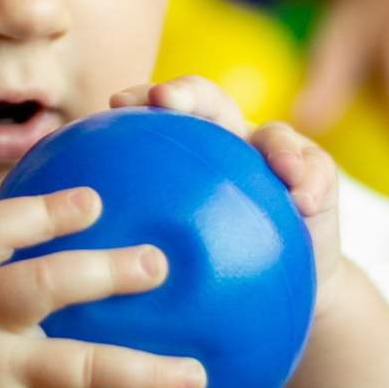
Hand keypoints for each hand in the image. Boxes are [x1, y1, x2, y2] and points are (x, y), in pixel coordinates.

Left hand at [110, 74, 344, 311]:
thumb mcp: (167, 252)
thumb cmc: (210, 270)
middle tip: (167, 101)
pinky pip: (317, 174)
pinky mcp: (315, 179)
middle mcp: (230, 141)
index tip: (116, 104)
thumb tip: (71, 243)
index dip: (140, 98)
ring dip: (276, 146)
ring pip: (277, 135)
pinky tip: (304, 199)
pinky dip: (311, 183)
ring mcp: (275, 156)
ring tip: (275, 165)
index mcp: (189, 150)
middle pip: (210, 103)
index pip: (160, 112)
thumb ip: (134, 237)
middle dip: (188, 94)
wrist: (272, 293)